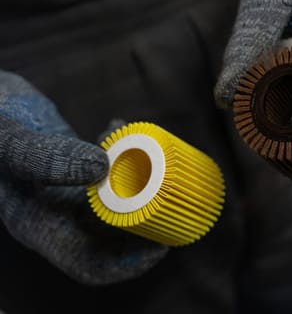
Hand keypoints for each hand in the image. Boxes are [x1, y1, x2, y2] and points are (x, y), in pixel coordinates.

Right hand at [0, 71, 167, 284]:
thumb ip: (47, 158)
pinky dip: (119, 151)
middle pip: (111, 238)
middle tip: (176, 202)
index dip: (127, 264)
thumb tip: (102, 167)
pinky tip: (120, 126)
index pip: (89, 264)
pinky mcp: (75, 167)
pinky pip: (106, 170)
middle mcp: (57, 214)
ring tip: (160, 164)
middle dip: (146, 226)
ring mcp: (68, 192)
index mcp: (38, 225)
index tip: (162, 246)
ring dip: (138, 185)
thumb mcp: (10, 143)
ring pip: (114, 203)